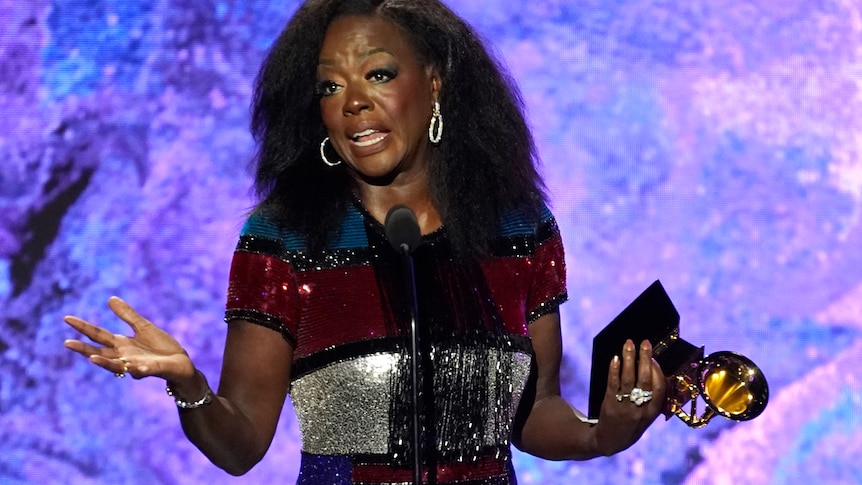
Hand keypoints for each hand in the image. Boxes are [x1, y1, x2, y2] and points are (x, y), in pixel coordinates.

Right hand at [64, 297, 195, 384]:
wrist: (180, 362)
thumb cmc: (161, 347)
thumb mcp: (143, 327)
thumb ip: (127, 315)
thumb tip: (110, 299)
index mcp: (122, 344)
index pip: (98, 335)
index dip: (83, 327)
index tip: (67, 318)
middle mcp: (124, 356)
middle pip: (100, 352)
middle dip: (84, 349)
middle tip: (67, 343)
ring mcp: (137, 365)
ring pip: (116, 366)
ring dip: (105, 363)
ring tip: (92, 358)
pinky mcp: (152, 370)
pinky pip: (143, 371)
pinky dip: (138, 370)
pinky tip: (135, 368)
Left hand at [594, 339, 665, 455]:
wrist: (609, 442)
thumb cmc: (630, 426)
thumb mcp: (646, 418)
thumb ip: (653, 401)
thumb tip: (656, 374)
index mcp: (653, 413)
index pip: (660, 390)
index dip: (658, 372)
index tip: (654, 358)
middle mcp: (640, 410)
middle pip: (645, 380)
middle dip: (645, 359)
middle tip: (645, 343)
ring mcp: (624, 407)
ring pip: (629, 380)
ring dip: (629, 359)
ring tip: (628, 344)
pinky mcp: (610, 404)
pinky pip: (613, 384)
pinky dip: (614, 370)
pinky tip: (615, 359)